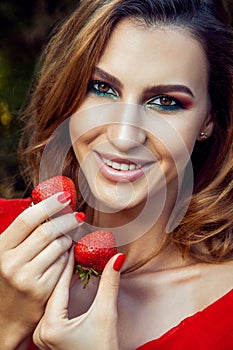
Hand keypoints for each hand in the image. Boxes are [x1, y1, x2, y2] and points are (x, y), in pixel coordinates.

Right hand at [0, 193, 80, 348]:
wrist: (6, 317)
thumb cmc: (9, 279)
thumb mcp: (6, 253)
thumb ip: (22, 233)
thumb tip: (46, 206)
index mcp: (0, 249)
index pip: (26, 220)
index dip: (48, 205)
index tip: (64, 197)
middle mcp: (11, 263)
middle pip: (47, 231)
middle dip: (67, 219)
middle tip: (77, 215)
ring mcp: (27, 278)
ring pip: (59, 246)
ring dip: (68, 238)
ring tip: (68, 237)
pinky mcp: (42, 290)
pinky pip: (64, 264)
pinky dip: (68, 255)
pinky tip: (66, 254)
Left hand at [33, 251, 125, 349]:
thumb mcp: (106, 315)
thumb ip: (109, 284)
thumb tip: (117, 258)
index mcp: (50, 327)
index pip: (59, 285)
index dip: (68, 263)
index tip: (73, 245)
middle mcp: (41, 331)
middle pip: (53, 290)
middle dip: (65, 269)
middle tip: (73, 248)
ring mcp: (42, 335)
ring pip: (52, 298)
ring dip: (64, 280)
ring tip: (73, 260)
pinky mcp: (48, 337)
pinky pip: (53, 307)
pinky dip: (63, 293)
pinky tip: (72, 281)